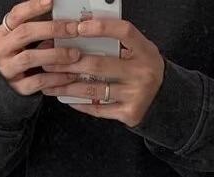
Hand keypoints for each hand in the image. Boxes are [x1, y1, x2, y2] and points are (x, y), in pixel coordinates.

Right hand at [0, 0, 84, 95]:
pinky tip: (70, 75)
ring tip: (75, 54)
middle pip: (25, 33)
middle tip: (73, 29)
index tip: (51, 1)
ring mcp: (8, 70)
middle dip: (51, 29)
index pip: (16, 16)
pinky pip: (37, 82)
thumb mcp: (19, 43)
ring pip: (30, 58)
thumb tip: (62, 20)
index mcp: (2, 34)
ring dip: (55, 54)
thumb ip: (35, 31)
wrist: (0, 91)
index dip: (33, 7)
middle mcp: (1, 50)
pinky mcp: (17, 89)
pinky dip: (55, 78)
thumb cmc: (16, 61)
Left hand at [39, 17, 163, 126]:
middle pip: (99, 65)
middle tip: (50, 60)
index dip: (100, 27)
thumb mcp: (140, 51)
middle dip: (70, 62)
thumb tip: (83, 26)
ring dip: (68, 86)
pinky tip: (67, 99)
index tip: (78, 26)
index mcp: (145, 51)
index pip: (123, 32)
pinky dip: (81, 104)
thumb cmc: (144, 70)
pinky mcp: (128, 113)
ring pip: (94, 89)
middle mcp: (141, 73)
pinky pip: (99, 109)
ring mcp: (134, 95)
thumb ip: (118, 42)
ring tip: (51, 83)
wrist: (163, 100)